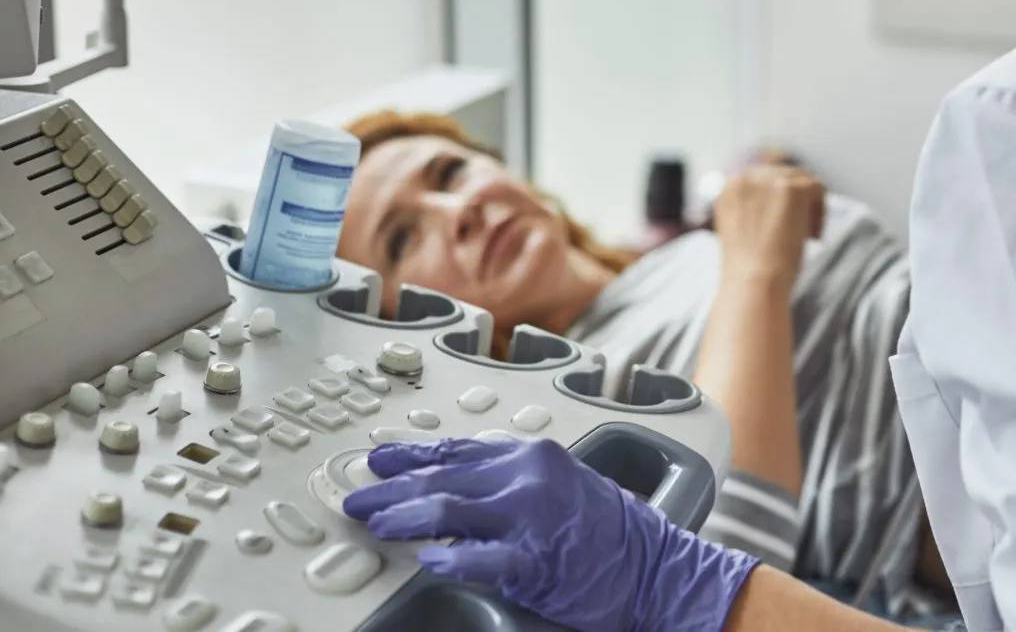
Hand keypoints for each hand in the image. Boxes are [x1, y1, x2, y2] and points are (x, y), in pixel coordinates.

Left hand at [344, 438, 758, 631]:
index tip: (375, 464)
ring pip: (449, 508)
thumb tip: (446, 489)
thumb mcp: (556, 485)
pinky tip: (427, 560)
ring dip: (405, 517)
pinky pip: (478, 557)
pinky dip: (448, 558)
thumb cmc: (608, 530)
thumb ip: (505, 482)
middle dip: (391, 489)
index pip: (454, 450)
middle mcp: (528, 475)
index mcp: (531, 454)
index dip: (408, 457)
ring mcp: (531, 515)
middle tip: (357, 499)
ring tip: (379, 525)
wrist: (654, 567)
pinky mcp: (535, 558)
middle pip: (442, 476)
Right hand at [713, 166, 824, 288]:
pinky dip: (820, 212)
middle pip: (783, 175)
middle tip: (800, 232)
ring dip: (808, 207)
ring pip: (802, 180)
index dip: (778, 201)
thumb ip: (752, 210)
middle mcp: (745, 178)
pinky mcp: (790, 187)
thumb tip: (778, 205)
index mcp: (728, 188)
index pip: (762, 179)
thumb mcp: (740, 230)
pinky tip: (812, 236)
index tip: (784, 221)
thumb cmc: (748, 269)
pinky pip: (817, 188)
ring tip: (806, 236)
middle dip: (795, 203)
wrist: (753, 282)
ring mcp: (767, 180)